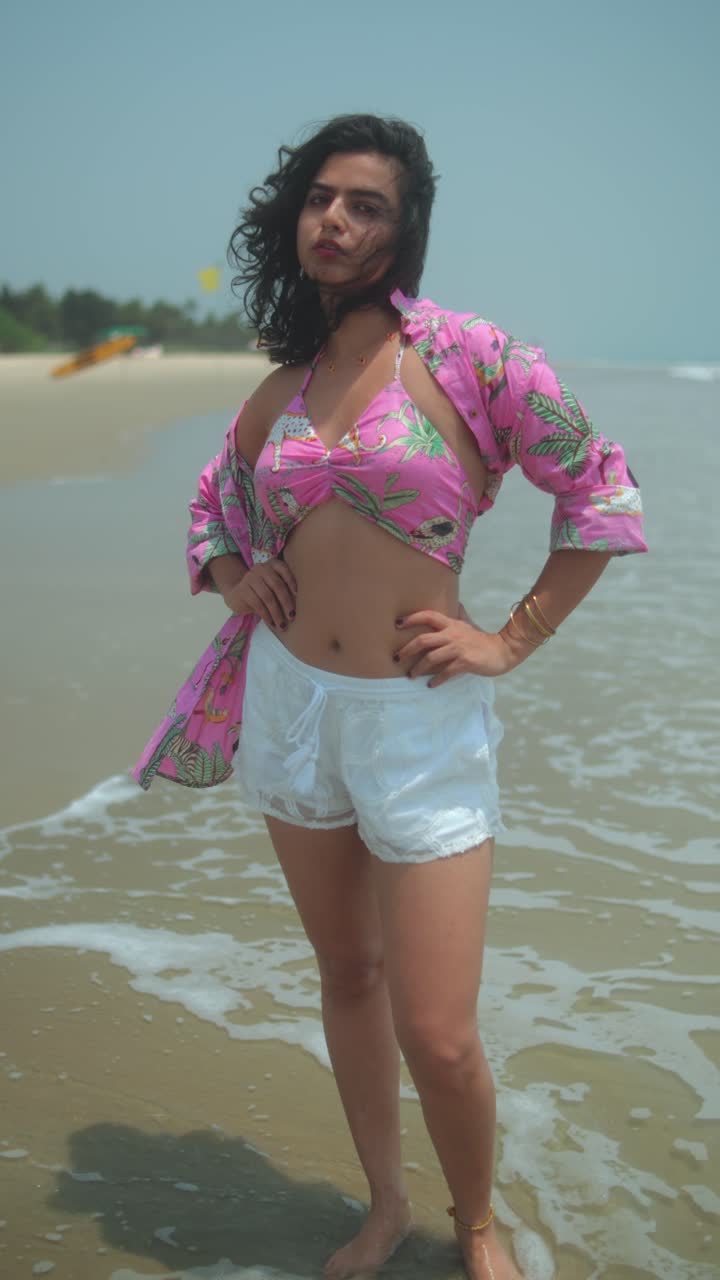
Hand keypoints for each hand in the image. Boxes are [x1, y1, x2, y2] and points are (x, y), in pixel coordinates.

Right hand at [223, 559, 296, 629]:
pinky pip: (257, 604)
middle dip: (286, 602)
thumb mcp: (273, 588)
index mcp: (271, 564)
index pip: (283, 569)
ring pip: (268, 596)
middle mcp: (260, 568)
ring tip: (282, 624)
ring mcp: (250, 577)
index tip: (298, 595)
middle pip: (277, 585)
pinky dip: (266, 615)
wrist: (238, 596)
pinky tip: (271, 622)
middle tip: (292, 616)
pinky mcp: (242, 589)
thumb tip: (297, 607)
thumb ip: (284, 590)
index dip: (291, 581)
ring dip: (276, 613)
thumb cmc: (262, 593)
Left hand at [394, 604, 515, 685]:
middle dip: (407, 649)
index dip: (411, 618)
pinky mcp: (465, 662)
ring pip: (431, 658)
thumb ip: (459, 615)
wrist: (502, 651)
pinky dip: (436, 680)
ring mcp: (458, 648)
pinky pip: (446, 672)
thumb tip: (456, 603)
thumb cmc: (482, 640)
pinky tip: (431, 685)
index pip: (428, 616)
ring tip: (411, 675)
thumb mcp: (469, 624)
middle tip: (397, 657)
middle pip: (423, 639)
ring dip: (418, 668)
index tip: (397, 624)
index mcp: (451, 624)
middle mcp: (452, 634)